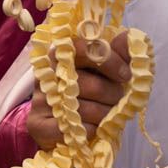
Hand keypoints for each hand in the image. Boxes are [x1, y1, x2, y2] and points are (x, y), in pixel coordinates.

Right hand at [26, 32, 132, 149]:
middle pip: (93, 85)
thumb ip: (116, 53)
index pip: (86, 49)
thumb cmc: (86, 91)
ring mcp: (40, 99)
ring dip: (105, 115)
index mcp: (61, 53)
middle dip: (114, 96)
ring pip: (88, 110)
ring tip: (104, 114)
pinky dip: (91, 130)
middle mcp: (48, 73)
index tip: (125, 75)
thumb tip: (130, 37)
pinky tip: (89, 127)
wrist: (57, 123)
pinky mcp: (37, 123)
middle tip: (116, 99)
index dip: (110, 61)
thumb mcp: (101, 70)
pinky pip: (77, 129)